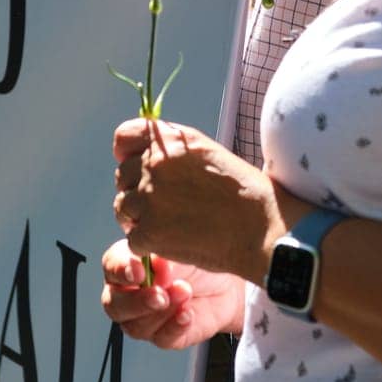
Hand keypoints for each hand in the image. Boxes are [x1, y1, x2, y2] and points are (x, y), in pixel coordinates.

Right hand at [101, 239, 244, 348]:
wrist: (225, 284)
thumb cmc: (196, 261)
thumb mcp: (180, 248)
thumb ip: (163, 256)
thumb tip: (157, 265)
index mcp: (127, 265)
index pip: (112, 267)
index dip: (121, 270)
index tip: (139, 271)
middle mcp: (129, 295)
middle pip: (115, 305)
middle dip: (138, 301)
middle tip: (160, 293)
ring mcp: (144, 319)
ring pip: (137, 326)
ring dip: (163, 311)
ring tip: (185, 292)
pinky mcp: (163, 336)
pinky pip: (162, 338)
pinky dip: (175, 326)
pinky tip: (187, 313)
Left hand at [112, 117, 292, 280]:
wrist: (259, 228)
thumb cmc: (238, 191)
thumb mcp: (205, 151)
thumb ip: (171, 149)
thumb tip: (142, 155)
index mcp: (171, 140)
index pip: (123, 137)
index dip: (127, 153)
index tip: (138, 166)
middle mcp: (155, 164)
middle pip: (122, 176)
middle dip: (137, 190)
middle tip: (167, 204)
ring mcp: (150, 198)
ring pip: (122, 207)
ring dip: (139, 218)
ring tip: (170, 222)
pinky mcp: (149, 232)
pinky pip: (132, 238)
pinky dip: (148, 244)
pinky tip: (174, 239)